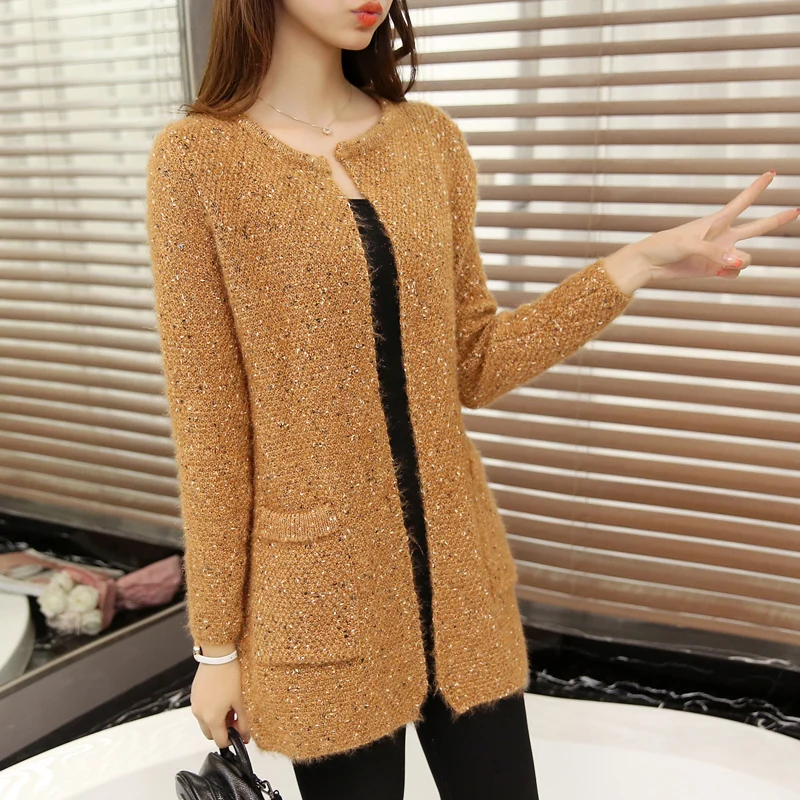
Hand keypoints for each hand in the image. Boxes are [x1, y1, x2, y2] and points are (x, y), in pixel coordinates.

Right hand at [191, 657, 250, 748]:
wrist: (218, 655)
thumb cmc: (230, 675)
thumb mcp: (241, 701)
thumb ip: (244, 722)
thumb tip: (245, 736)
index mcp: (211, 718)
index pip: (220, 742)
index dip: (232, 740)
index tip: (240, 734)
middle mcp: (200, 713)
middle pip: (210, 734)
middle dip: (223, 731)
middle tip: (236, 718)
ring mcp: (195, 704)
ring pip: (205, 722)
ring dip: (216, 720)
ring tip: (230, 705)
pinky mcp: (194, 695)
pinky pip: (201, 709)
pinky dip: (210, 710)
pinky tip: (222, 697)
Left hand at [607, 171, 798, 287]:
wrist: (649, 264)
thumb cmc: (665, 245)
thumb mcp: (689, 244)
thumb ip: (715, 254)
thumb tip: (737, 264)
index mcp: (716, 221)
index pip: (742, 202)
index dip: (757, 188)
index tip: (772, 173)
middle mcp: (723, 236)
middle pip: (757, 227)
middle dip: (777, 220)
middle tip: (797, 210)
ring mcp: (721, 254)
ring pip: (747, 259)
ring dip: (741, 262)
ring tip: (724, 264)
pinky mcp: (715, 270)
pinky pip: (735, 272)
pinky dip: (730, 274)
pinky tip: (716, 273)